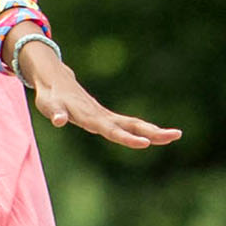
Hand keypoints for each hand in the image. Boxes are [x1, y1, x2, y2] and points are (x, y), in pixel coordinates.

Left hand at [19, 47, 180, 150]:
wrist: (56, 80)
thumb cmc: (51, 97)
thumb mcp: (49, 106)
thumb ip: (56, 113)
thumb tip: (59, 121)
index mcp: (90, 117)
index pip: (112, 131)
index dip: (127, 138)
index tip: (144, 144)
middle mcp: (102, 117)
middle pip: (132, 126)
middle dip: (153, 133)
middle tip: (175, 135)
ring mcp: (106, 116)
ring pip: (134, 124)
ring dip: (154, 131)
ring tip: (176, 135)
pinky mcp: (105, 118)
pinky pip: (129, 125)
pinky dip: (144, 131)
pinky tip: (158, 137)